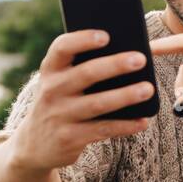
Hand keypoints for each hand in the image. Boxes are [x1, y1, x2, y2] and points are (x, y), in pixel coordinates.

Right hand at [6, 29, 155, 174]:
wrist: (33, 145)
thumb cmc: (59, 102)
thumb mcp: (59, 83)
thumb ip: (81, 68)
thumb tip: (126, 54)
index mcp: (50, 70)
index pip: (61, 48)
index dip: (82, 40)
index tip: (106, 36)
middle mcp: (51, 90)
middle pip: (86, 73)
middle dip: (115, 65)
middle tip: (141, 59)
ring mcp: (59, 115)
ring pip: (97, 103)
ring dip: (125, 95)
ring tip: (148, 89)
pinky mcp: (69, 138)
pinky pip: (102, 129)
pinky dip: (125, 125)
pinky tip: (143, 121)